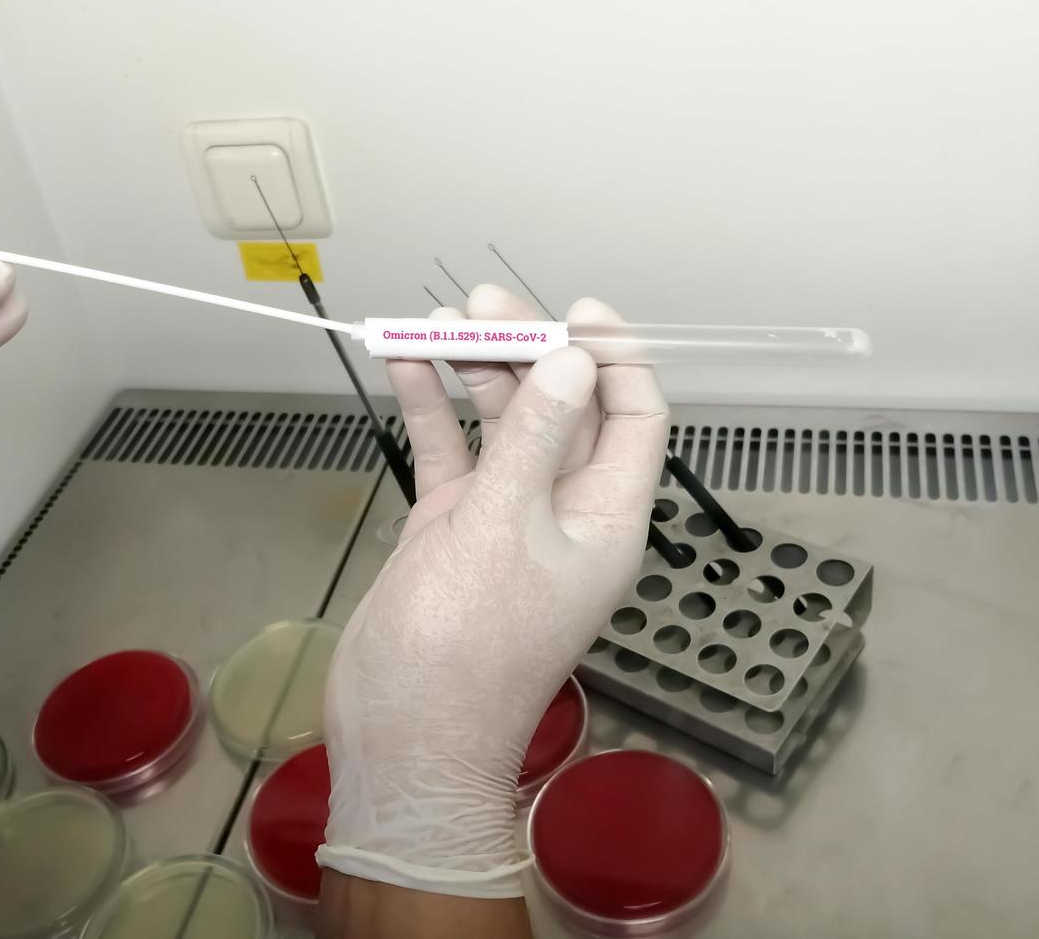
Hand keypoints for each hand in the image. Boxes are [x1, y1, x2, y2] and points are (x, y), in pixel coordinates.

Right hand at [319, 284, 667, 897]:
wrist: (403, 735)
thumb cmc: (466, 648)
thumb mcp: (503, 530)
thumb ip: (534, 441)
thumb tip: (570, 363)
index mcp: (605, 519)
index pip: (634, 420)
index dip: (613, 359)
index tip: (575, 312)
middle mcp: (563, 512)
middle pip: (562, 410)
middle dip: (529, 351)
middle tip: (484, 304)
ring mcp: (504, 519)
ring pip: (502, 425)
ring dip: (475, 372)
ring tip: (439, 322)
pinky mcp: (452, 528)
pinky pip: (449, 453)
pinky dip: (431, 409)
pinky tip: (405, 364)